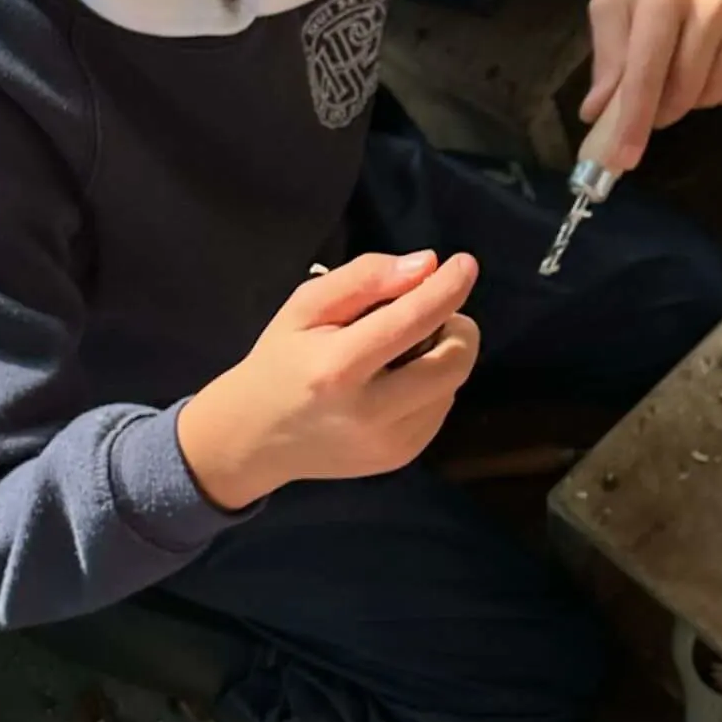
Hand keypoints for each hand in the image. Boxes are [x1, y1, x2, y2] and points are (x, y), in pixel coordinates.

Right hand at [177, 251, 478, 509]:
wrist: (256, 437)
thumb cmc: (281, 361)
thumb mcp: (305, 306)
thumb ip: (364, 278)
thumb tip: (426, 265)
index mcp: (338, 368)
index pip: (412, 320)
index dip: (447, 288)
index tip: (465, 263)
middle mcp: (370, 413)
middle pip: (453, 361)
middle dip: (455, 327)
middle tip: (427, 314)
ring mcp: (389, 443)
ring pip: (453, 384)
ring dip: (442, 356)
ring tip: (401, 351)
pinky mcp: (401, 458)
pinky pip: (441, 408)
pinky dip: (432, 385)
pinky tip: (395, 382)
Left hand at [582, 0, 721, 172]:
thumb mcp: (616, 3)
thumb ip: (606, 58)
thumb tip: (597, 112)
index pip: (646, 74)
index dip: (633, 122)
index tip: (622, 160)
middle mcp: (712, 6)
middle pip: (681, 93)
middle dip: (659, 109)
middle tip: (651, 93)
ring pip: (712, 96)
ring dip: (691, 97)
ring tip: (684, 62)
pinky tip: (713, 61)